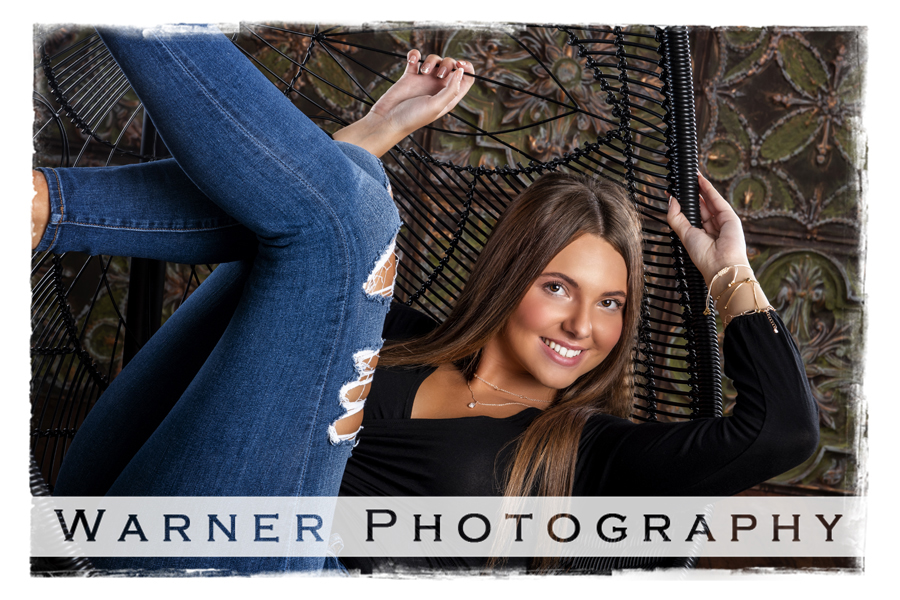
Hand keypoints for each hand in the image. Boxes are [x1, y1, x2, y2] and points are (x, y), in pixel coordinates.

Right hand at [333, 49, 474, 157]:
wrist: (388, 119)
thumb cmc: (412, 118)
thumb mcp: (436, 106)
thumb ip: (451, 89)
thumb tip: (462, 72)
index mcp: (448, 97)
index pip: (466, 79)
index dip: (467, 69)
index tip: (459, 65)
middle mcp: (438, 87)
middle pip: (451, 66)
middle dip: (446, 64)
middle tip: (438, 74)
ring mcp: (424, 80)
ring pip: (434, 60)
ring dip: (430, 60)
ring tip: (422, 71)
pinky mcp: (410, 75)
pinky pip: (416, 58)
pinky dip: (415, 55)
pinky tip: (412, 60)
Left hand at [666, 172, 750, 286]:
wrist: (721, 264)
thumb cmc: (704, 255)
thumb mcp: (684, 234)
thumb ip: (676, 217)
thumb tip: (671, 200)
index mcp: (700, 235)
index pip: (691, 215)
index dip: (684, 203)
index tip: (675, 192)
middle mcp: (711, 228)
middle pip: (700, 206)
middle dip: (692, 194)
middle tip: (682, 181)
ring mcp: (721, 222)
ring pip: (708, 201)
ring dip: (699, 187)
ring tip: (689, 176)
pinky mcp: (730, 216)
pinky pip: (717, 199)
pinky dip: (708, 188)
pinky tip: (700, 180)